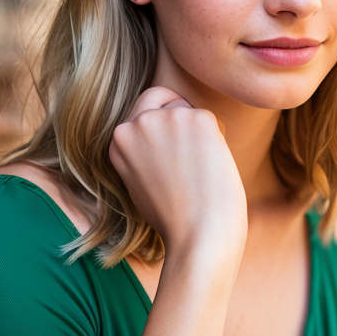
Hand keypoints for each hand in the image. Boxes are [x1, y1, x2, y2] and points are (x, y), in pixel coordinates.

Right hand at [109, 86, 247, 260]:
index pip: (141, 111)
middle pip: (163, 98)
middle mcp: (136, 125)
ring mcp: (166, 119)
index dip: (160, 124)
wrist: (198, 237)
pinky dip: (219, 141)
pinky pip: (213, 120)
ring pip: (190, 110)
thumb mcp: (140, 183)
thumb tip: (162, 137)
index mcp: (118, 141)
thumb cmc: (175, 220)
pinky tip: (213, 169)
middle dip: (178, 112)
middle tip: (193, 145)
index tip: (172, 143)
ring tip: (200, 172)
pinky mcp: (197, 118)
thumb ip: (143, 154)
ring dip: (200, 134)